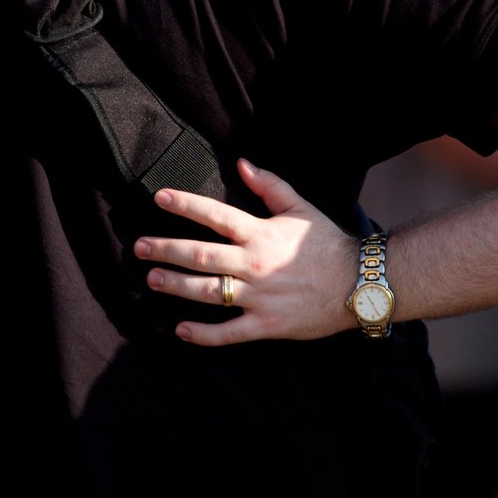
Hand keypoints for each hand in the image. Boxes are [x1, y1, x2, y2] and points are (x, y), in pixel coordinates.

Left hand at [135, 159, 356, 344]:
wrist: (360, 284)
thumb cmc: (328, 244)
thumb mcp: (300, 208)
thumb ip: (269, 185)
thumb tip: (241, 163)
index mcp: (261, 233)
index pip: (215, 215)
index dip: (184, 204)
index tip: (158, 198)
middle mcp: (254, 264)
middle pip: (200, 255)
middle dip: (165, 249)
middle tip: (138, 247)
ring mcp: (259, 297)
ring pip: (207, 291)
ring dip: (175, 285)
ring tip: (151, 278)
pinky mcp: (267, 325)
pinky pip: (228, 332)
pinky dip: (203, 334)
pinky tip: (180, 330)